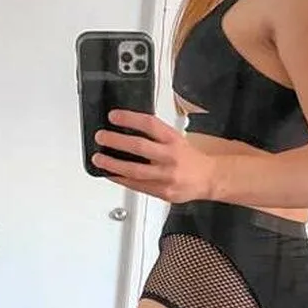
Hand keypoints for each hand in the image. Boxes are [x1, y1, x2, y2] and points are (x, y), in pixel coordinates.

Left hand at [92, 110, 216, 202]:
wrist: (208, 179)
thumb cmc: (190, 158)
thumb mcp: (176, 139)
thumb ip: (155, 137)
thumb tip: (127, 130)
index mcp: (173, 140)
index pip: (150, 124)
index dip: (130, 118)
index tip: (113, 116)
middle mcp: (170, 157)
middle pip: (139, 147)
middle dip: (116, 141)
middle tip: (101, 137)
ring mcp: (166, 176)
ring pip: (135, 171)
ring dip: (113, 164)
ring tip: (99, 158)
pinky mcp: (162, 192)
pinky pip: (137, 186)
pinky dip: (120, 179)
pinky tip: (110, 174)